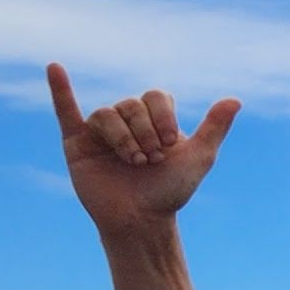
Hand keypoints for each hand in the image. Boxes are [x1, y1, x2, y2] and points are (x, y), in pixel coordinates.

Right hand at [49, 63, 239, 236]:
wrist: (142, 221)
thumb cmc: (170, 191)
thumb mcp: (199, 158)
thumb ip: (215, 128)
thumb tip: (235, 99)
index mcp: (153, 118)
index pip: (155, 96)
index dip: (163, 116)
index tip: (171, 143)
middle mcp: (126, 120)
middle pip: (131, 104)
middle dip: (145, 132)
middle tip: (151, 160)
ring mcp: (100, 131)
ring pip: (107, 113)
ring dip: (124, 137)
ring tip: (134, 162)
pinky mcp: (77, 143)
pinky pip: (65, 111)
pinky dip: (59, 89)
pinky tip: (54, 67)